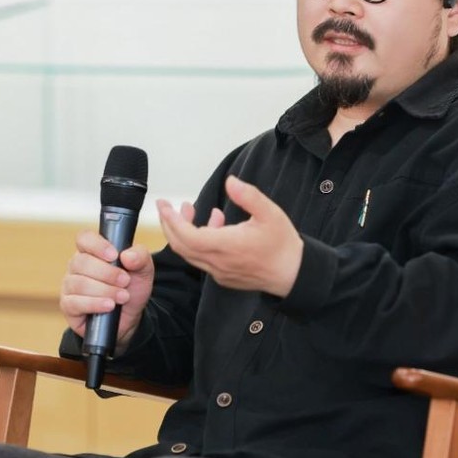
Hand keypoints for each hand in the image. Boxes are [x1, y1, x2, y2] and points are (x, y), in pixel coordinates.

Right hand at [59, 230, 154, 351]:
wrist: (129, 317)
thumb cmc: (131, 288)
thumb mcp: (143, 271)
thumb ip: (140, 257)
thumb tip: (128, 256)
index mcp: (92, 251)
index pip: (84, 238)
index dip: (97, 245)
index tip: (114, 255)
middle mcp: (77, 266)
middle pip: (81, 262)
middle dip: (107, 273)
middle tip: (125, 281)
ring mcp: (70, 285)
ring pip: (79, 283)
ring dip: (104, 290)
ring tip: (122, 297)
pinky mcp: (68, 305)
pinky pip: (75, 302)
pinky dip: (95, 304)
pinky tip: (109, 306)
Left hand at [157, 175, 302, 297]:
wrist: (294, 274)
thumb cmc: (283, 244)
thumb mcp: (270, 213)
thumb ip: (248, 196)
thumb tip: (230, 181)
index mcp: (226, 246)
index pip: (186, 235)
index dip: (171, 220)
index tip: (164, 204)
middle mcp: (218, 262)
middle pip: (181, 246)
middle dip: (169, 225)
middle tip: (165, 207)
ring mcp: (219, 272)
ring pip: (190, 253)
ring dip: (184, 232)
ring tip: (190, 210)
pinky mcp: (223, 277)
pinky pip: (202, 259)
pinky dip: (198, 242)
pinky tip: (215, 225)